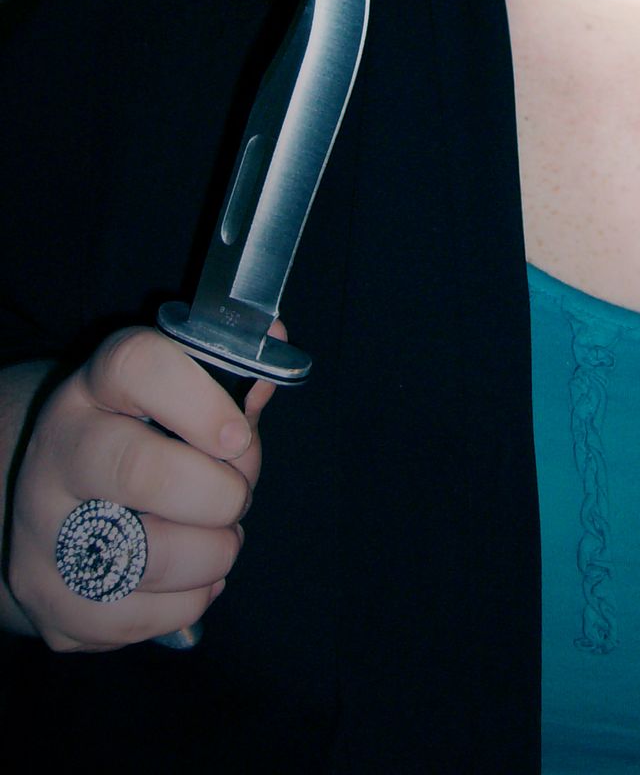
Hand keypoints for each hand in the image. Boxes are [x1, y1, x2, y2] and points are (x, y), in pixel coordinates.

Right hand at [6, 325, 278, 650]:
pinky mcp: (50, 601)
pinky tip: (194, 577)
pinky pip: (140, 617)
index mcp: (96, 387)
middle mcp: (60, 452)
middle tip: (238, 495)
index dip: (199, 399)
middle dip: (219, 492)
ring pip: (149, 556)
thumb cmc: (145, 439)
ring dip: (213, 552)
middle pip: (140, 470)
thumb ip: (229, 375)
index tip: (240, 432)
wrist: (60, 504)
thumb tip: (276, 341)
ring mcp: (44, 531)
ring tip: (220, 537)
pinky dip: (190, 601)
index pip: (137, 366)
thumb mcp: (178, 397)